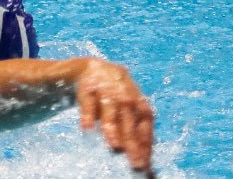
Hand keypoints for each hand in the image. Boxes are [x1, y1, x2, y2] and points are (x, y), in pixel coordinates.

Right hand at [74, 58, 154, 174]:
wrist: (94, 68)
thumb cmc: (116, 94)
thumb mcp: (129, 108)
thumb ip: (136, 129)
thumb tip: (145, 159)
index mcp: (139, 104)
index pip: (145, 127)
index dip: (146, 145)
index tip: (145, 163)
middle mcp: (126, 98)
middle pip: (130, 124)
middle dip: (133, 144)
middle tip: (135, 163)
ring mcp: (107, 93)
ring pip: (111, 114)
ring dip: (113, 130)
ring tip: (115, 146)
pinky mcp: (89, 90)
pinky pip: (88, 104)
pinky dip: (88, 115)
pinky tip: (87, 127)